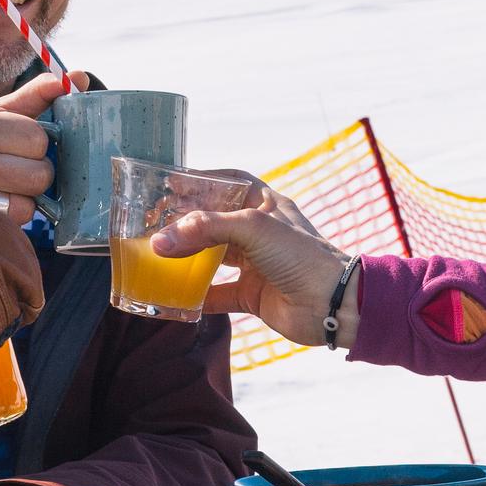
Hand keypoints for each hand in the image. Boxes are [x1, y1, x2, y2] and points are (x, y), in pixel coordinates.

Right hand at [0, 70, 68, 235]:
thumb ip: (33, 99)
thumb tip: (80, 79)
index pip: (38, 136)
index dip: (35, 146)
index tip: (15, 148)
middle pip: (41, 169)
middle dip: (35, 173)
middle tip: (11, 172)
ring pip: (33, 198)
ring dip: (27, 197)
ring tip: (2, 189)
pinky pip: (18, 220)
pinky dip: (15, 217)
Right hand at [153, 191, 356, 345]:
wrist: (332, 304)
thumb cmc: (301, 255)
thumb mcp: (253, 228)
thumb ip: (206, 229)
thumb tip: (161, 241)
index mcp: (266, 205)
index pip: (228, 184)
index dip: (201, 182)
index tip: (170, 185)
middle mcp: (260, 232)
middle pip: (214, 221)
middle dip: (185, 224)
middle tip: (153, 225)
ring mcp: (256, 264)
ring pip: (212, 257)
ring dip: (187, 258)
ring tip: (157, 256)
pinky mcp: (252, 294)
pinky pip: (217, 294)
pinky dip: (196, 296)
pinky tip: (174, 296)